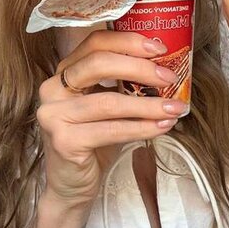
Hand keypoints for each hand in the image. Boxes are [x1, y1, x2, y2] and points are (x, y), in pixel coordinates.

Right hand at [37, 31, 183, 211]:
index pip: (94, 43)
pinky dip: (141, 127)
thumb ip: (125, 84)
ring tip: (175, 107)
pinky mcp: (64, 141)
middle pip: (98, 64)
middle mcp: (52, 88)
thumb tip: (166, 70)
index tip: (159, 49)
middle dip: (139, 68)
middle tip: (169, 77)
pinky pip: (111, 130)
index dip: (127, 42)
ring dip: (148, 104)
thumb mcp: (108, 105)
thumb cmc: (94, 141)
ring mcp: (54, 114)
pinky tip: (162, 126)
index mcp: (64, 72)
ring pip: (109, 101)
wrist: (71, 185)